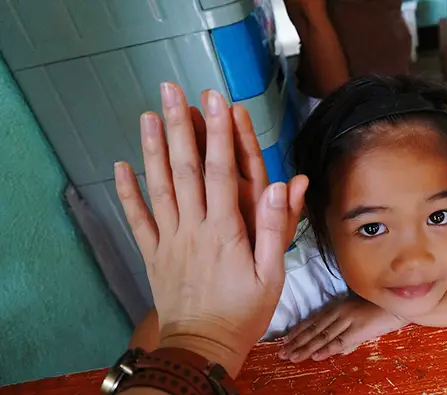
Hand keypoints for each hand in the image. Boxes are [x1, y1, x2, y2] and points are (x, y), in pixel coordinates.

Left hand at [114, 82, 306, 375]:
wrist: (204, 346)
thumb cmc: (244, 311)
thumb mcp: (272, 274)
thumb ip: (274, 228)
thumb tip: (282, 186)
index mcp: (226, 230)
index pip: (222, 171)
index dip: (219, 133)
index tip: (215, 101)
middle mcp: (194, 227)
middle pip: (186, 168)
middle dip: (180, 126)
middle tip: (172, 92)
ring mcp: (170, 239)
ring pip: (159, 186)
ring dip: (152, 148)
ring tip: (148, 115)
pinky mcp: (154, 253)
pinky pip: (137, 219)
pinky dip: (127, 192)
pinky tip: (120, 166)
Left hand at [278, 296, 408, 362]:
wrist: (399, 305)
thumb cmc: (379, 309)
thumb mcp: (358, 318)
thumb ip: (348, 336)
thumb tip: (337, 351)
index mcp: (337, 307)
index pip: (313, 321)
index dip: (298, 331)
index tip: (285, 341)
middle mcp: (339, 312)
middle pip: (314, 329)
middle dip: (296, 342)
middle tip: (282, 353)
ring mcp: (348, 320)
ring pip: (322, 336)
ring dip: (306, 347)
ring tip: (292, 357)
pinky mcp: (358, 329)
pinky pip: (340, 340)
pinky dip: (327, 348)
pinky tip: (316, 355)